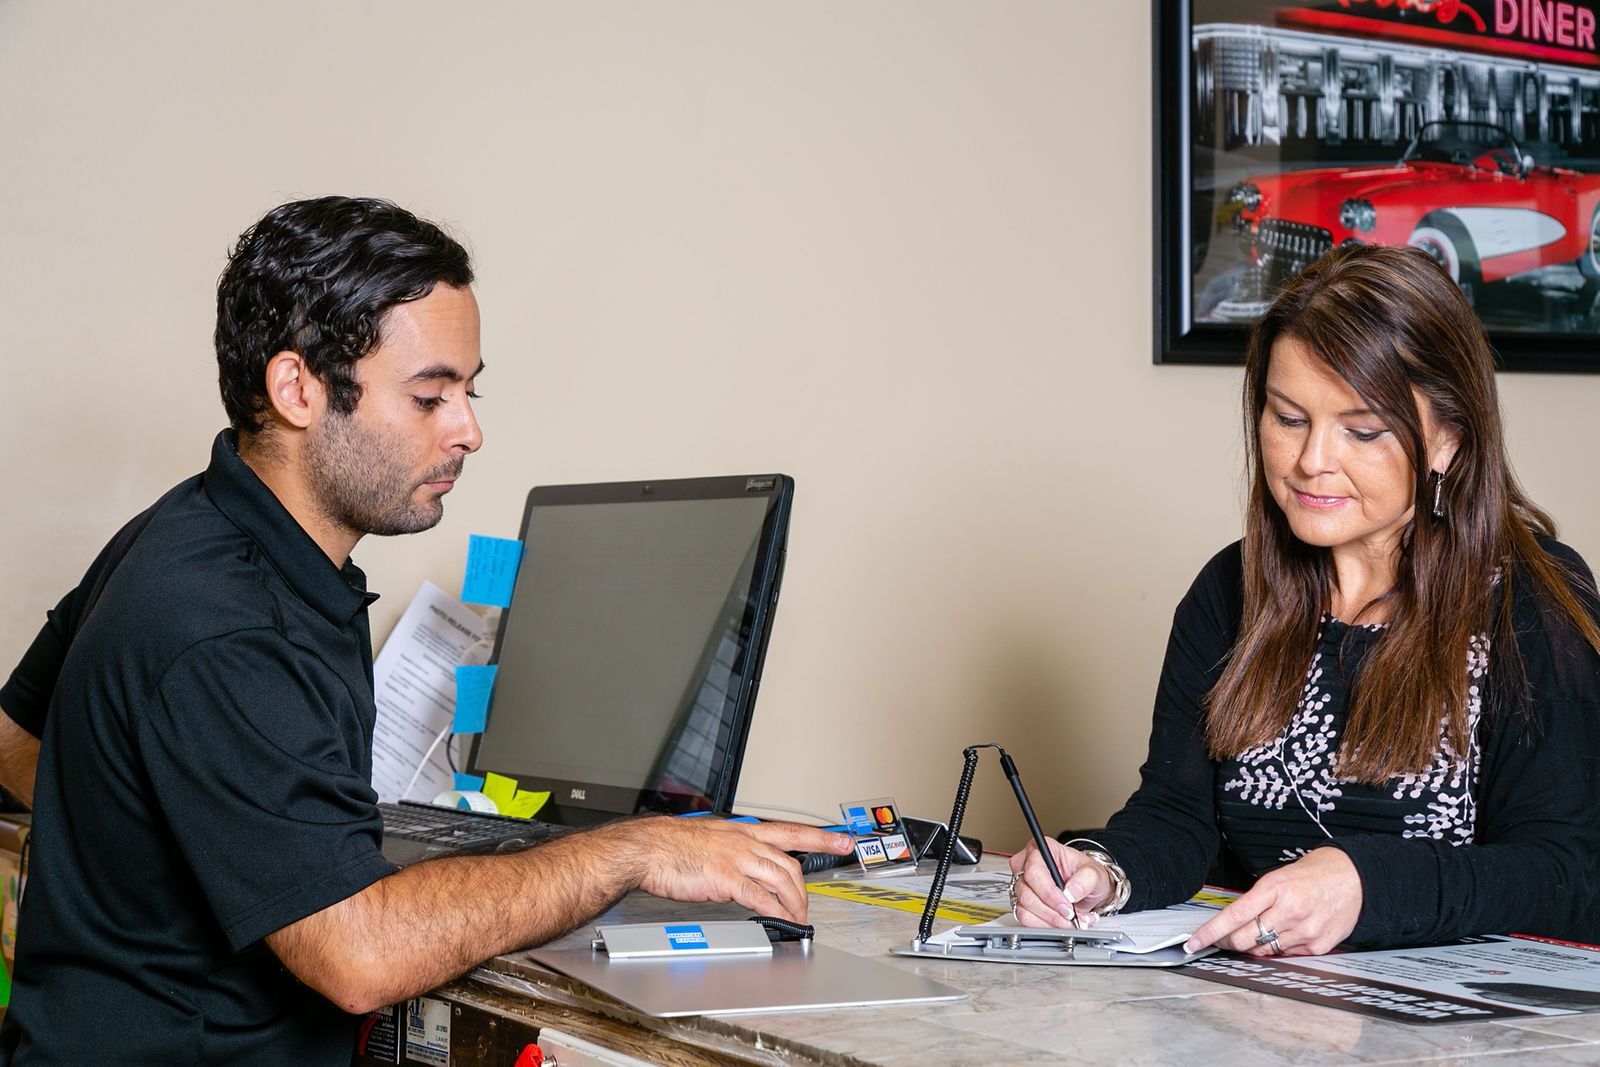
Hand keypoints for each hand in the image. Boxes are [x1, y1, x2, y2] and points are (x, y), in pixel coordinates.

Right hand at [628, 818, 853, 922]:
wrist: (647, 848)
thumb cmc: (671, 846)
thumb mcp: (711, 839)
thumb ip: (732, 850)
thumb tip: (746, 868)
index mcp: (743, 831)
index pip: (791, 831)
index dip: (822, 838)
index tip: (844, 841)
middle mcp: (745, 841)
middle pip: (791, 862)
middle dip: (805, 886)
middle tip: (808, 904)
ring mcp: (737, 858)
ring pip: (781, 880)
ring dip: (793, 902)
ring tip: (796, 917)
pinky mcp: (726, 878)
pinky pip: (759, 897)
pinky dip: (775, 911)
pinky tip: (780, 919)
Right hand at [1006, 838, 1112, 927]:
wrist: (1086, 888)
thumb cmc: (1086, 875)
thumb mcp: (1094, 873)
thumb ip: (1085, 880)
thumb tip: (1070, 893)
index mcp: (1040, 850)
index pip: (1034, 872)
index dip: (1049, 893)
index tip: (1067, 907)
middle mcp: (1025, 865)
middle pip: (1027, 893)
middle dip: (1052, 911)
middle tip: (1072, 917)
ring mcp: (1021, 884)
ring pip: (1025, 908)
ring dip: (1050, 920)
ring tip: (1070, 920)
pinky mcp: (1020, 901)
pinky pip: (1025, 918)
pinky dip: (1045, 925)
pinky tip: (1060, 922)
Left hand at [1183, 847, 1361, 955]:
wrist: (1354, 878)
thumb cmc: (1313, 875)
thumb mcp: (1278, 878)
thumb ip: (1256, 901)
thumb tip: (1232, 926)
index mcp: (1274, 888)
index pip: (1233, 916)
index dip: (1210, 933)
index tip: (1193, 943)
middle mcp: (1289, 910)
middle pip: (1244, 939)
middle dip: (1228, 942)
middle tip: (1224, 939)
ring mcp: (1305, 930)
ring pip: (1263, 950)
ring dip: (1255, 945)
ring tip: (1265, 929)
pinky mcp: (1318, 946)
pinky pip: (1285, 954)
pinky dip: (1279, 947)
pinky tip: (1287, 932)